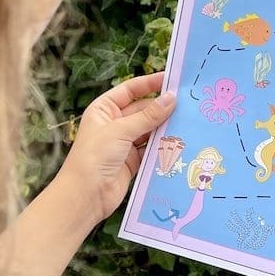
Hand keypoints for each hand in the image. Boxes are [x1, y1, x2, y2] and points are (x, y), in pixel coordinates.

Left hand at [0, 72, 175, 275]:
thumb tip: (171, 98)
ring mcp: (124, 142)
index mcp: (104, 109)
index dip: (149, 83)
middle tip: (187, 103)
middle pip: (142, 110)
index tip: (171, 79)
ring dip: (165, 127)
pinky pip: (151, 148)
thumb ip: (148, 116)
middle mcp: (114, 123)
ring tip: (189, 120)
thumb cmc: (95, 156)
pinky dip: (163, 145)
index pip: (130, 90)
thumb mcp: (121, 131)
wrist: (85, 196)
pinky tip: (180, 141)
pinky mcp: (133, 160)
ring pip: (149, 129)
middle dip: (162, 108)